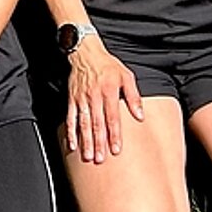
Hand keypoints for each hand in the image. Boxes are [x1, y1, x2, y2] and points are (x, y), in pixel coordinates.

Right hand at [66, 41, 144, 161]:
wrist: (86, 52)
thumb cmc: (108, 65)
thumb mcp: (126, 76)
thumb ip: (133, 96)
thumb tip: (140, 116)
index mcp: (109, 92)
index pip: (112, 117)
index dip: (114, 134)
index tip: (116, 149)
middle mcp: (94, 97)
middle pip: (97, 123)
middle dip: (99, 143)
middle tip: (100, 159)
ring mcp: (81, 99)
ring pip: (83, 123)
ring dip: (85, 141)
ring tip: (88, 156)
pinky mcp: (72, 99)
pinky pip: (70, 118)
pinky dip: (70, 132)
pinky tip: (72, 145)